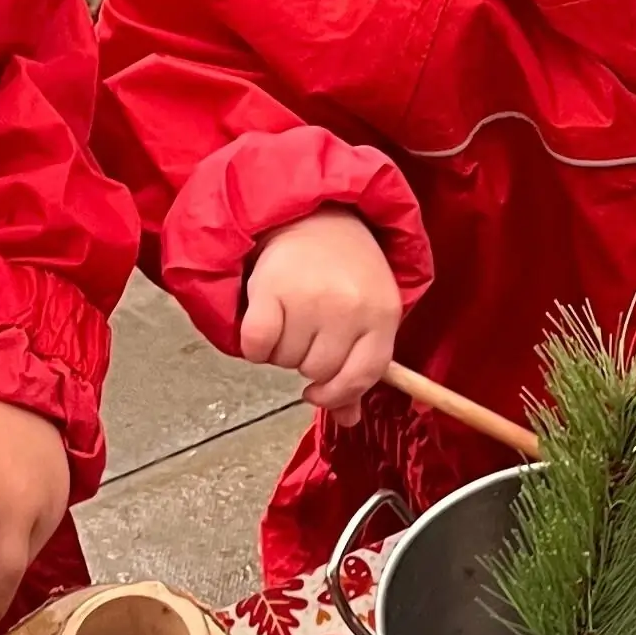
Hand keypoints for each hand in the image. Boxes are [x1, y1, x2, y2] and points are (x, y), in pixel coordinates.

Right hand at [240, 211, 402, 414]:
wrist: (312, 215)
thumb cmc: (343, 269)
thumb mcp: (367, 313)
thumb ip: (359, 367)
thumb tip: (347, 419)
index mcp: (383, 314)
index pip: (364, 376)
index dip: (338, 393)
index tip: (318, 393)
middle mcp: (350, 308)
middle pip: (319, 371)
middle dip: (305, 361)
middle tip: (305, 331)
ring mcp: (311, 298)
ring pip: (286, 361)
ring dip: (280, 349)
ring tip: (289, 316)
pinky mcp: (272, 289)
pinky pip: (256, 345)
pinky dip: (253, 344)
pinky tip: (264, 322)